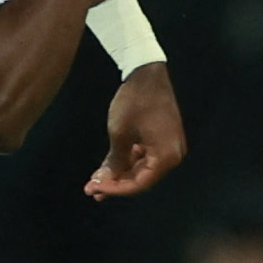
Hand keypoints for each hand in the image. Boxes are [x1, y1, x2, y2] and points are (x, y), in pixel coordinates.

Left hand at [87, 62, 184, 197]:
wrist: (146, 72)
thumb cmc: (134, 101)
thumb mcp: (119, 133)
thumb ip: (114, 161)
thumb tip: (103, 183)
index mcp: (166, 156)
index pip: (139, 184)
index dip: (115, 189)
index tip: (94, 189)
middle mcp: (172, 155)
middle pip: (141, 179)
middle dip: (115, 184)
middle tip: (90, 189)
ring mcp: (168, 147)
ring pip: (141, 169)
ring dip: (119, 174)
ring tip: (95, 181)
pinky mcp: (162, 139)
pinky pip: (144, 157)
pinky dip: (127, 162)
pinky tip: (108, 167)